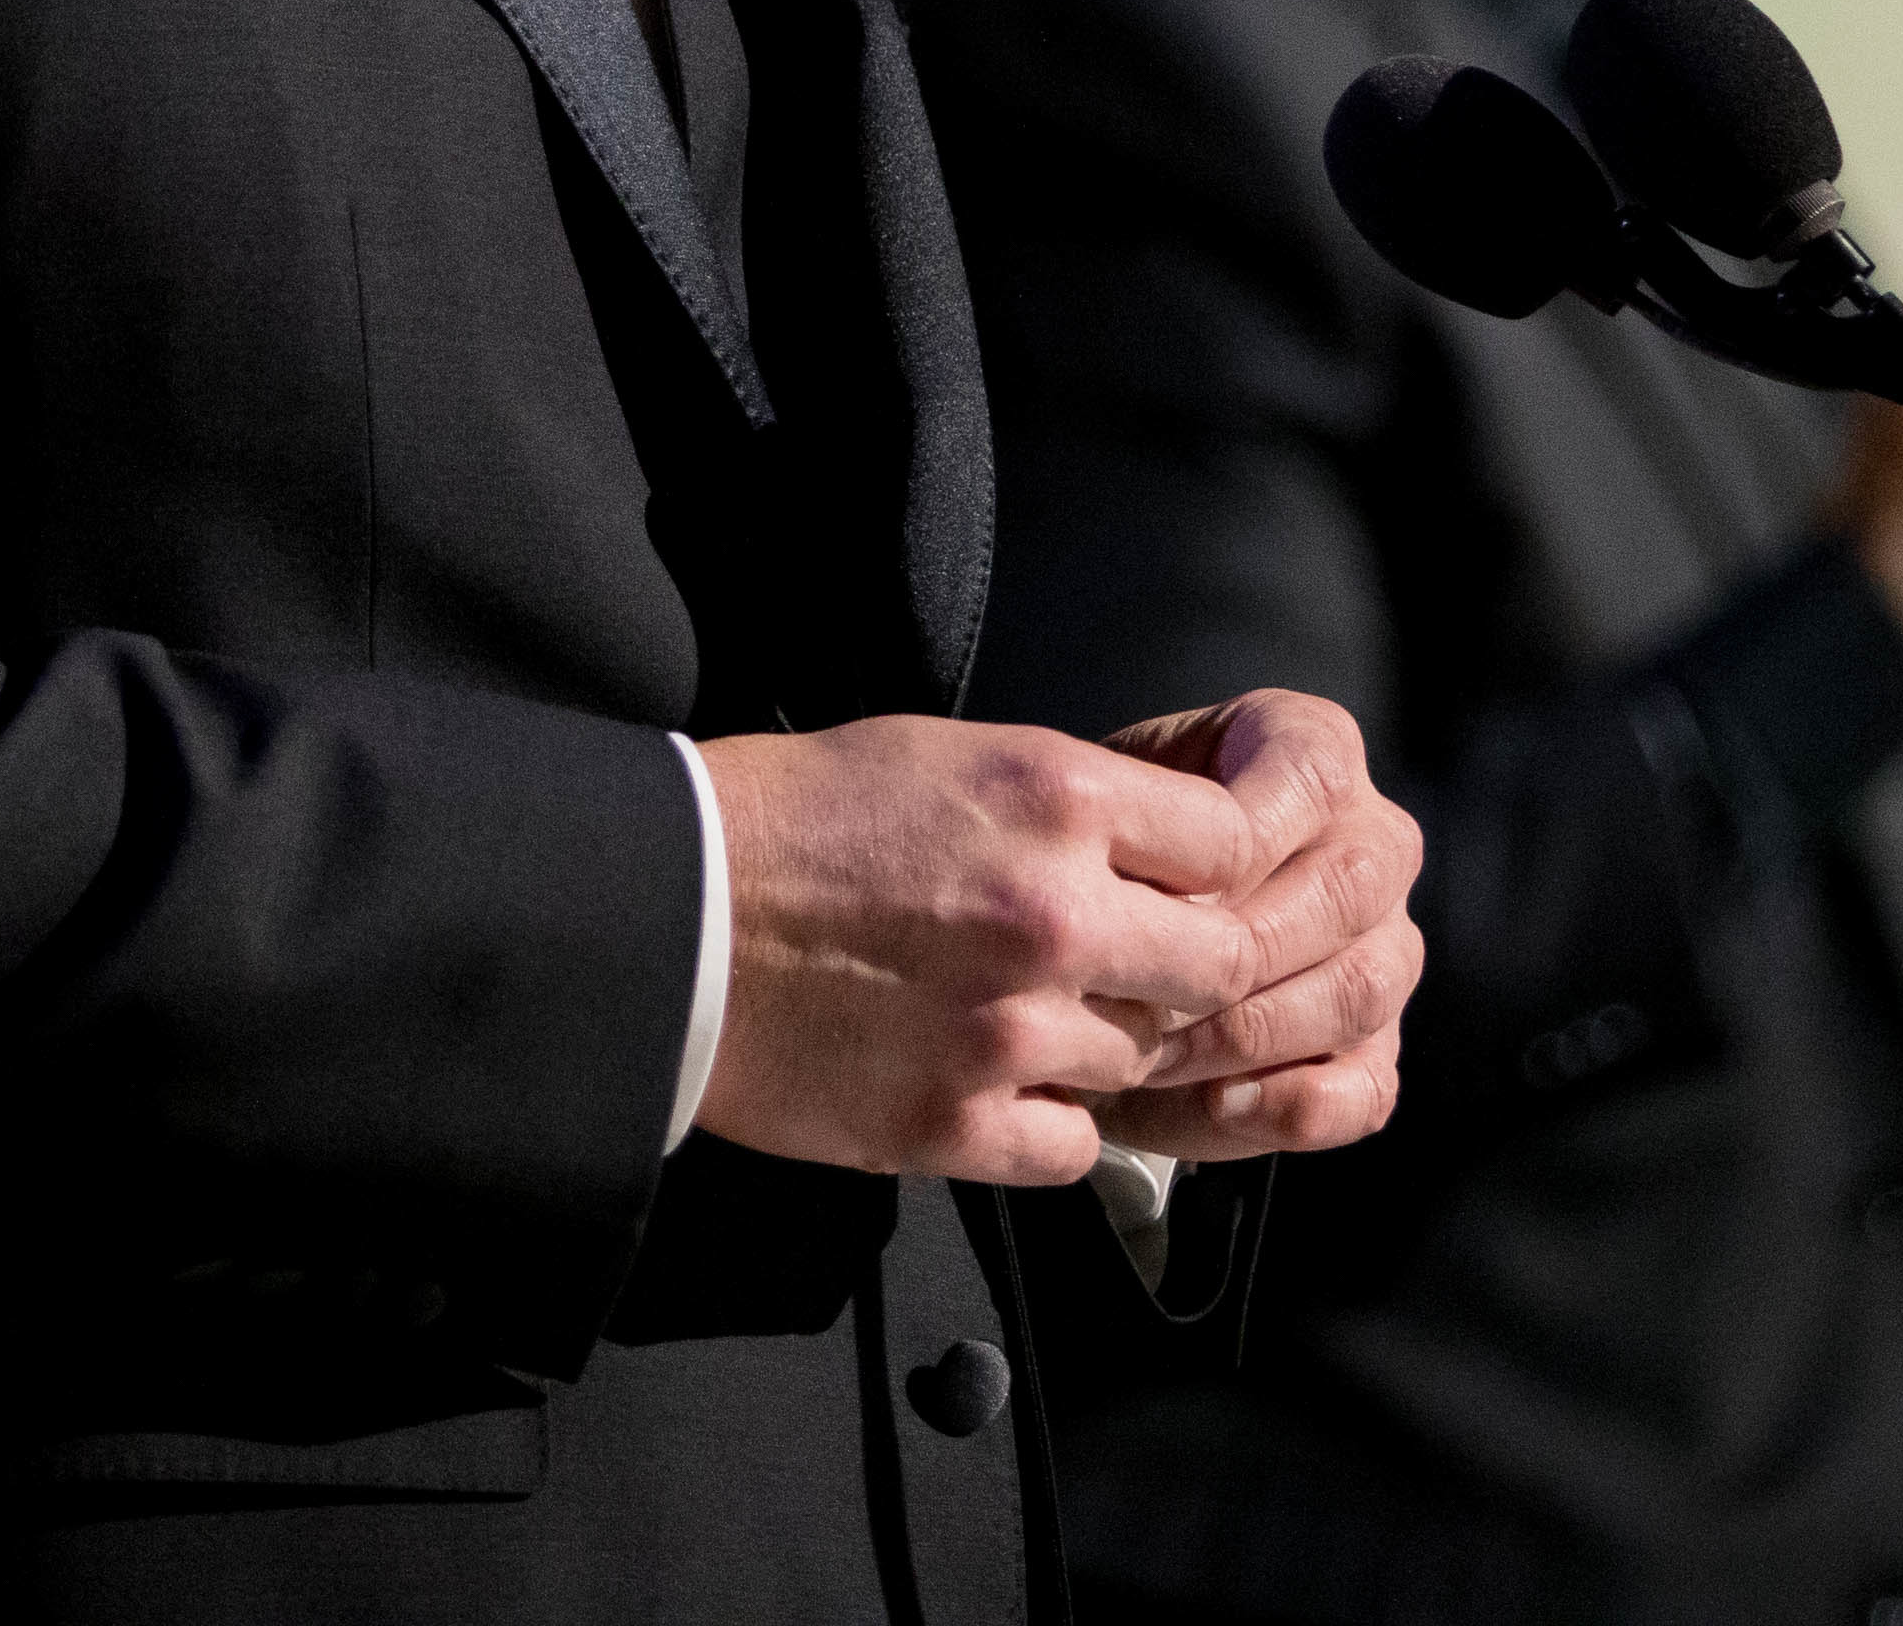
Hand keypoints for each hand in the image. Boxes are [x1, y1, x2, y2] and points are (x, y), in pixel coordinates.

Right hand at [693, 713, 1315, 1186]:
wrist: (669, 912)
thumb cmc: (799, 818)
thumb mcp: (954, 758)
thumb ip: (1073, 807)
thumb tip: (1168, 855)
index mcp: (1056, 799)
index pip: (1232, 847)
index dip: (1215, 874)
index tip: (1181, 890)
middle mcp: (1053, 913)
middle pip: (1219, 968)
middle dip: (1185, 972)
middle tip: (1132, 971)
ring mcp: (1009, 1027)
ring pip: (1144, 1060)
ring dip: (1104, 1046)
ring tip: (1026, 1015)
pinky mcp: (953, 1122)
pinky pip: (1073, 1146)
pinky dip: (1048, 1123)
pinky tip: (995, 1082)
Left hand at [1074, 689, 1422, 1162]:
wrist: (1078, 942)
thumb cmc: (1092, 860)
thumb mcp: (1099, 813)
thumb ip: (1144, 834)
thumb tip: (1182, 906)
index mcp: (1313, 755)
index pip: (1316, 777)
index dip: (1237, 838)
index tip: (1152, 886)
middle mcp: (1372, 844)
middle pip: (1349, 890)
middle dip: (1236, 951)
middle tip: (1140, 988)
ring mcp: (1387, 951)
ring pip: (1360, 991)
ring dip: (1249, 1034)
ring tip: (1152, 1052)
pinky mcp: (1376, 1050)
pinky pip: (1365, 1089)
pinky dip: (1287, 1104)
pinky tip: (1216, 1099)